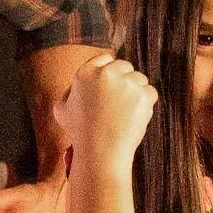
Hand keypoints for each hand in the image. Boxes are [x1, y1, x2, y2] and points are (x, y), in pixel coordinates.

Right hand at [59, 53, 155, 175]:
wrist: (100, 153)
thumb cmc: (81, 134)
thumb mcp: (62, 111)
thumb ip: (69, 92)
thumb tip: (78, 84)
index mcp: (85, 73)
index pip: (105, 59)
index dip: (109, 72)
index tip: (111, 85)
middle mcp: (106, 73)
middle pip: (124, 67)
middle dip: (124, 82)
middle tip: (118, 104)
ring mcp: (126, 83)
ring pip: (139, 79)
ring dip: (135, 93)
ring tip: (123, 114)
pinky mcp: (142, 94)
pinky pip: (150, 92)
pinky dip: (145, 105)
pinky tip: (133, 118)